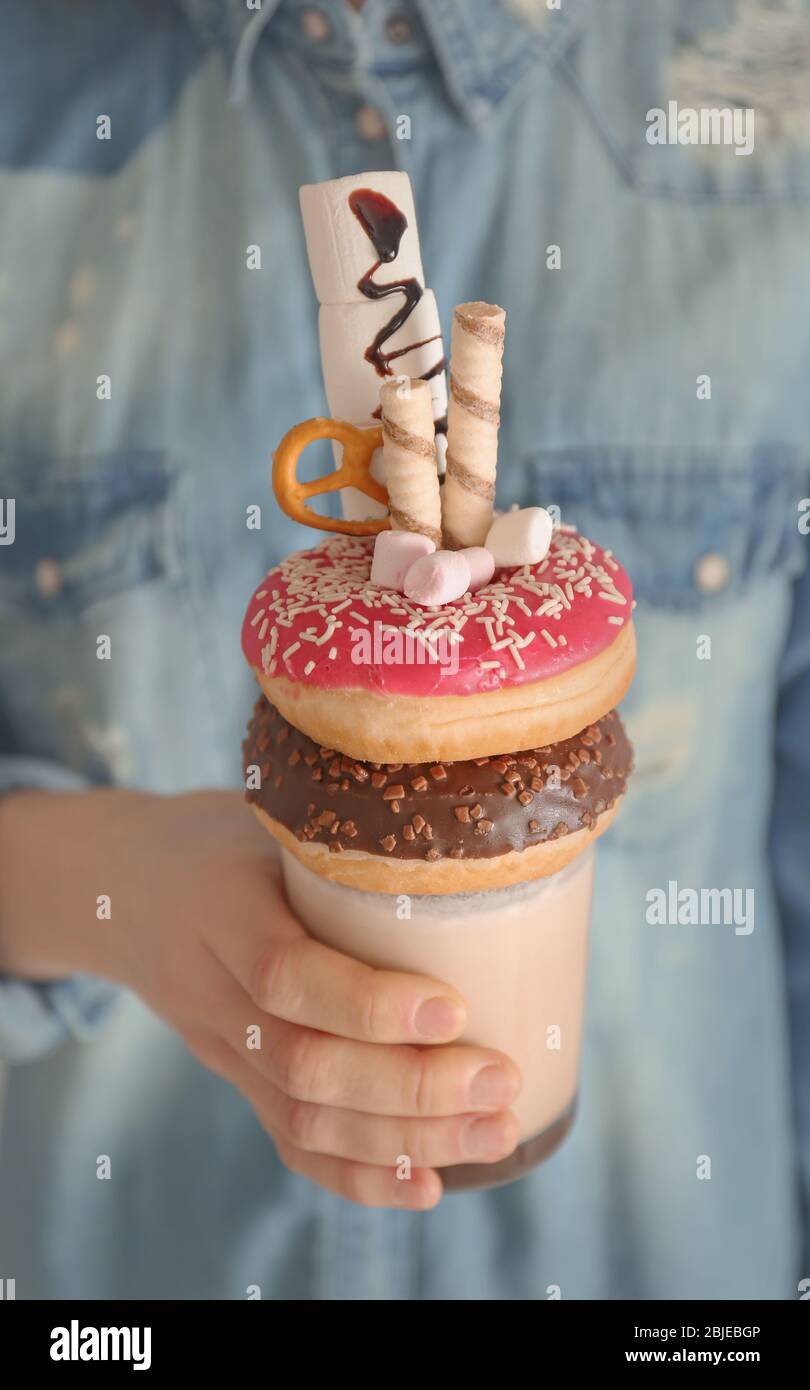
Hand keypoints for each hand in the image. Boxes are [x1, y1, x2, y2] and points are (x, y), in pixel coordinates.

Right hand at [0, 788, 521, 1207]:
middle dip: (413, 1088)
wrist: (122, 886)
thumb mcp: (268, 811)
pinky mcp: (236, 1076)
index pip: (283, 972)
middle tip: (502, 1079)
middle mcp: (211, 986)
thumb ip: (348, 832)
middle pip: (303, 1064)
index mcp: (219, 906)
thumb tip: (475, 841)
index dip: (368, 1004)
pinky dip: (361, 1176)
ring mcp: (220, 1043)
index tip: (455, 1008)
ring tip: (495, 1131)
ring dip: (408, 1140)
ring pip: (303, 1118)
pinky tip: (430, 1184)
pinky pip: (289, 1143)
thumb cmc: (223, 835)